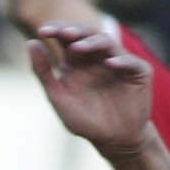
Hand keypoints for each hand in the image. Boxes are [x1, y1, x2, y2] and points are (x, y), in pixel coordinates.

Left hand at [26, 22, 155, 158]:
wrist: (112, 140)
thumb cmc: (84, 119)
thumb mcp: (58, 96)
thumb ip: (43, 72)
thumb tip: (30, 42)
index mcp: (78, 60)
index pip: (67, 37)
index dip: (57, 30)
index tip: (43, 31)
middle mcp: (98, 57)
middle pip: (88, 34)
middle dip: (75, 31)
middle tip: (63, 32)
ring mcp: (120, 62)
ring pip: (108, 43)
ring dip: (93, 43)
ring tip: (77, 47)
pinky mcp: (139, 72)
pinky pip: (131, 63)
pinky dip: (121, 62)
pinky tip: (109, 63)